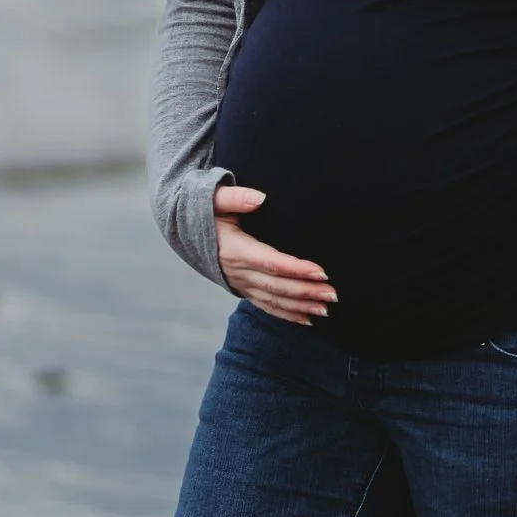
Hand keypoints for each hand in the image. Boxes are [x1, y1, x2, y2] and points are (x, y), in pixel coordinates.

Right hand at [213, 185, 334, 325]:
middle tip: (333, 294)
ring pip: (274, 300)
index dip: (296, 269)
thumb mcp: (215, 198)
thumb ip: (235, 197)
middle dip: (306, 292)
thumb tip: (260, 199)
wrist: (183, 228)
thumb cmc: (204, 209)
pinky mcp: (243, 288)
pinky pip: (266, 306)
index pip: (270, 263)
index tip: (321, 271)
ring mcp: (240, 283)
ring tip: (327, 309)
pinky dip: (287, 314)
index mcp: (234, 250)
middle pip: (277, 286)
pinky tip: (307, 319)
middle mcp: (238, 272)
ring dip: (301, 306)